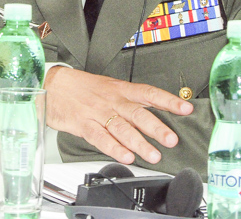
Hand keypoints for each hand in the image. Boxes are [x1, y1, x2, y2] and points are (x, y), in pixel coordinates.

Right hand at [44, 66, 192, 165]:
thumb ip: (131, 102)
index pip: (149, 93)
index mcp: (121, 90)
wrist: (54, 85)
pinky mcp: (84, 124)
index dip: (168, 101)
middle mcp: (113, 101)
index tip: (186, 108)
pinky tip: (125, 156)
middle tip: (171, 139)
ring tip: (153, 155)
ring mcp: (98, 112)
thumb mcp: (110, 88)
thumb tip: (155, 115)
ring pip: (122, 128)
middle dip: (156, 128)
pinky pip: (100, 137)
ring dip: (139, 143)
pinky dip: (113, 147)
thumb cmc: (84, 88)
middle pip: (138, 114)